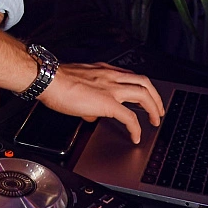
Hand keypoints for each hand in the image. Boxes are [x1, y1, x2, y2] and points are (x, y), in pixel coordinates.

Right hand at [37, 63, 163, 143]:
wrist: (49, 80)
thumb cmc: (57, 81)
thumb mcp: (77, 83)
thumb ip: (88, 96)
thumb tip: (91, 112)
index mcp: (104, 71)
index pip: (130, 76)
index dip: (140, 87)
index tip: (143, 96)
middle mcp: (111, 77)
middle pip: (145, 82)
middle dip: (155, 97)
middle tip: (158, 109)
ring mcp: (111, 88)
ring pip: (144, 94)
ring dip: (153, 108)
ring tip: (155, 120)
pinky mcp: (108, 103)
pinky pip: (130, 117)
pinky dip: (136, 128)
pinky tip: (136, 136)